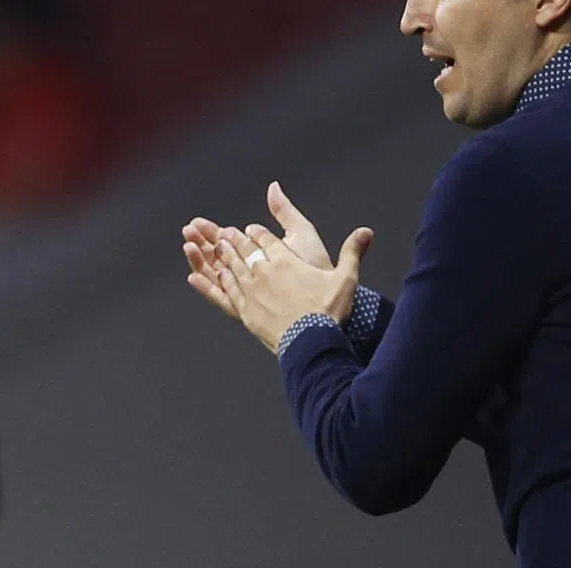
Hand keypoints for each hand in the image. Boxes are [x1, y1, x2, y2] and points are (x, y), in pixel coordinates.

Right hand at [183, 181, 333, 316]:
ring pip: (216, 276)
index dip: (213, 231)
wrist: (327, 296)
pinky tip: (193, 276)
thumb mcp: (300, 233)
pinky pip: (223, 299)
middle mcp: (253, 274)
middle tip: (188, 230)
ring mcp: (248, 292)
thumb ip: (284, 212)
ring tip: (189, 246)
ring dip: (200, 261)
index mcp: (262, 255)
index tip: (198, 222)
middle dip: (201, 243)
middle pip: (218, 257)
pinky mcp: (248, 308)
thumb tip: (273, 186)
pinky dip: (207, 288)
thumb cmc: (317, 266)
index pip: (230, 241)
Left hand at [213, 223, 373, 352]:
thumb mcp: (346, 278)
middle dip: (233, 240)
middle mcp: (263, 272)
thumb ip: (352, 252)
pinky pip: (224, 292)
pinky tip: (204, 277)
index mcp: (285, 260)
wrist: (310, 342)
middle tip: (224, 233)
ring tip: (215, 248)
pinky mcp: (244, 311)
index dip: (256, 233)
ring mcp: (250, 291)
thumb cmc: (328, 310)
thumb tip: (367, 231)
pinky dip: (213, 282)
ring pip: (230, 268)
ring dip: (222, 256)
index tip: (250, 229)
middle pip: (243, 250)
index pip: (265, 239)